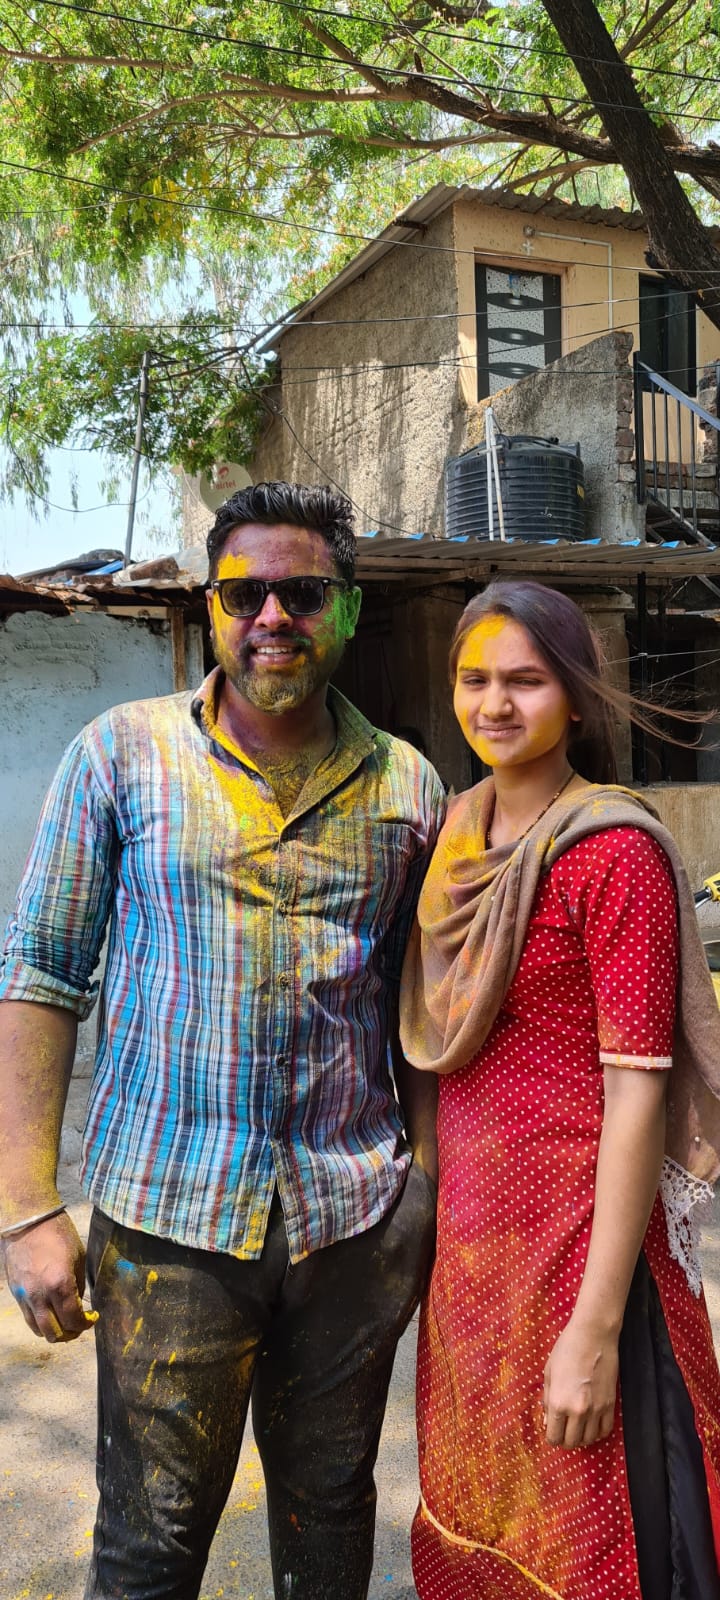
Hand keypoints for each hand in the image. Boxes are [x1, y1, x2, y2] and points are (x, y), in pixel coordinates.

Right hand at [3, 1211, 96, 1341]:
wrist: (28, 1220)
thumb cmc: (57, 1234)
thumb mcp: (78, 1258)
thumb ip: (78, 1286)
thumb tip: (78, 1305)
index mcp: (60, 1285)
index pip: (73, 1320)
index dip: (86, 1324)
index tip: (92, 1318)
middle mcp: (40, 1295)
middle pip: (55, 1333)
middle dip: (71, 1334)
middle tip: (80, 1325)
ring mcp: (24, 1296)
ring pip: (38, 1329)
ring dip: (54, 1332)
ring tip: (65, 1323)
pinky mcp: (14, 1293)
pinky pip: (27, 1317)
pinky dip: (40, 1321)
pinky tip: (50, 1313)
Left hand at [542, 1315, 618, 1447]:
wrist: (593, 1335)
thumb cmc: (567, 1349)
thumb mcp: (549, 1373)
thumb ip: (547, 1400)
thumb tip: (548, 1421)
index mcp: (558, 1403)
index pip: (554, 1437)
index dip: (552, 1437)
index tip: (553, 1431)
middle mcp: (577, 1411)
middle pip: (571, 1442)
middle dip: (566, 1440)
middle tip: (564, 1431)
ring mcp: (596, 1409)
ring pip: (589, 1440)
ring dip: (582, 1438)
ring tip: (578, 1428)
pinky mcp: (610, 1404)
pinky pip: (606, 1430)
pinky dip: (598, 1432)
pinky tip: (593, 1425)